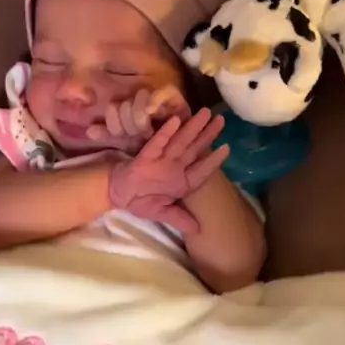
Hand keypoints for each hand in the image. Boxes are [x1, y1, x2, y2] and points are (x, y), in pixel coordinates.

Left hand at [87, 86, 190, 142]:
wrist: (176, 153)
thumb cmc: (150, 148)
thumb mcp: (126, 144)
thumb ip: (108, 136)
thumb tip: (89, 130)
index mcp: (126, 111)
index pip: (112, 109)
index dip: (113, 124)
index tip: (121, 136)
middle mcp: (138, 102)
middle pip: (125, 104)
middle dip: (129, 124)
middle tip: (138, 136)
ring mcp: (156, 98)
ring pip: (140, 97)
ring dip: (141, 117)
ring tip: (147, 132)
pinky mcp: (174, 98)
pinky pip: (164, 92)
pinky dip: (155, 100)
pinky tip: (152, 110)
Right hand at [108, 108, 228, 232]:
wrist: (117, 194)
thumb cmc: (140, 201)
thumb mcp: (161, 213)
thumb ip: (178, 219)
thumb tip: (198, 231)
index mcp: (180, 181)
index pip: (201, 170)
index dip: (214, 160)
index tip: (227, 148)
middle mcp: (174, 167)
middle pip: (194, 149)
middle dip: (208, 134)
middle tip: (222, 120)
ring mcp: (160, 160)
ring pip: (180, 141)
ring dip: (192, 128)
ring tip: (205, 113)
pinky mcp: (145, 156)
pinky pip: (157, 143)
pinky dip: (165, 133)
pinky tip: (176, 121)